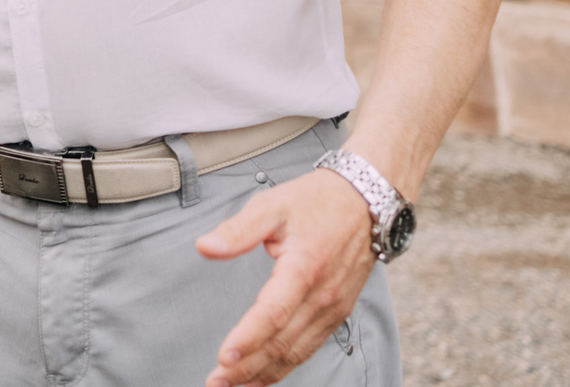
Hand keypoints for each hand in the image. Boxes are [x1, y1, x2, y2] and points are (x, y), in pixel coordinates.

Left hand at [196, 168, 376, 385]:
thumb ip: (237, 230)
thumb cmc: (316, 201)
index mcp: (304, 267)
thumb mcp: (272, 205)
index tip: (223, 357)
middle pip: (283, 343)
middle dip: (247, 368)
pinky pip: (309, 348)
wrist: (365, 200)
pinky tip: (263, 376)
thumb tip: (205, 246)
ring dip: (263, 374)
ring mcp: (333, 308)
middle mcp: (322, 295)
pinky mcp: (338, 313)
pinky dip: (285, 367)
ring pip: (296, 353)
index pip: (273, 313)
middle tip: (215, 382)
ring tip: (231, 385)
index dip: (248, 339)